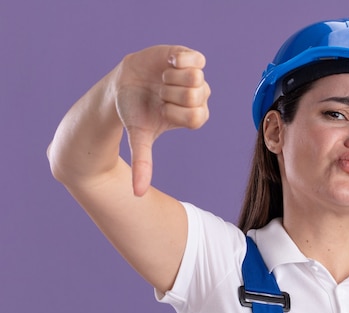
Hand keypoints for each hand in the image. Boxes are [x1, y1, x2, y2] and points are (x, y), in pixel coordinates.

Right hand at [114, 45, 209, 195]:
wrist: (123, 84)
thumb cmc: (135, 113)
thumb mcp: (139, 137)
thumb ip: (143, 163)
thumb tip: (137, 194)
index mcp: (194, 117)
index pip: (197, 118)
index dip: (174, 112)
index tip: (160, 110)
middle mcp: (199, 97)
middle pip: (196, 97)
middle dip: (169, 95)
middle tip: (158, 94)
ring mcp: (196, 77)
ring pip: (195, 78)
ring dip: (170, 79)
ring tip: (160, 80)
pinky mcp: (190, 57)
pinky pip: (196, 58)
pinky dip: (178, 60)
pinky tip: (167, 63)